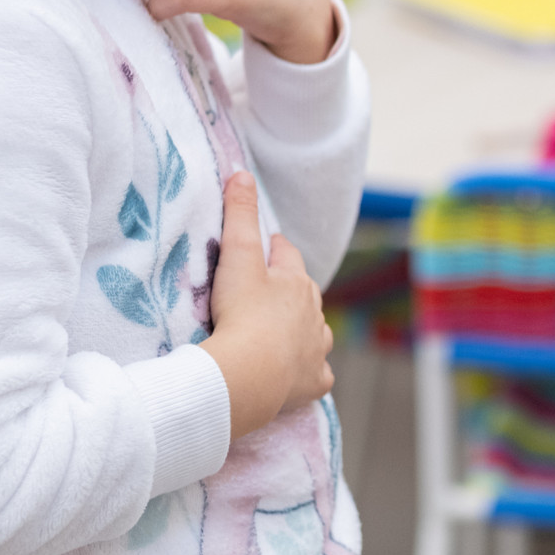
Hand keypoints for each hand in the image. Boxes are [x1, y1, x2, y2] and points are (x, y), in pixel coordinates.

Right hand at [197, 173, 334, 440]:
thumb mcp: (237, 257)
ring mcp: (317, 348)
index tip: (260, 249)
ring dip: (301, 330)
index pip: (286, 255)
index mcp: (297, 281)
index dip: (272, 249)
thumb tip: (242, 172)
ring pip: (316, 332)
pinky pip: (318, 375)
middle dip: (288, 290)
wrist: (250, 374)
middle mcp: (315, 312)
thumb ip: (239, 214)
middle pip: (303, 294)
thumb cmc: (242, 312)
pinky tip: (298, 373)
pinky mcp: (314, 382)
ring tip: (279, 334)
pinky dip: (309, 371)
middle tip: (262, 294)